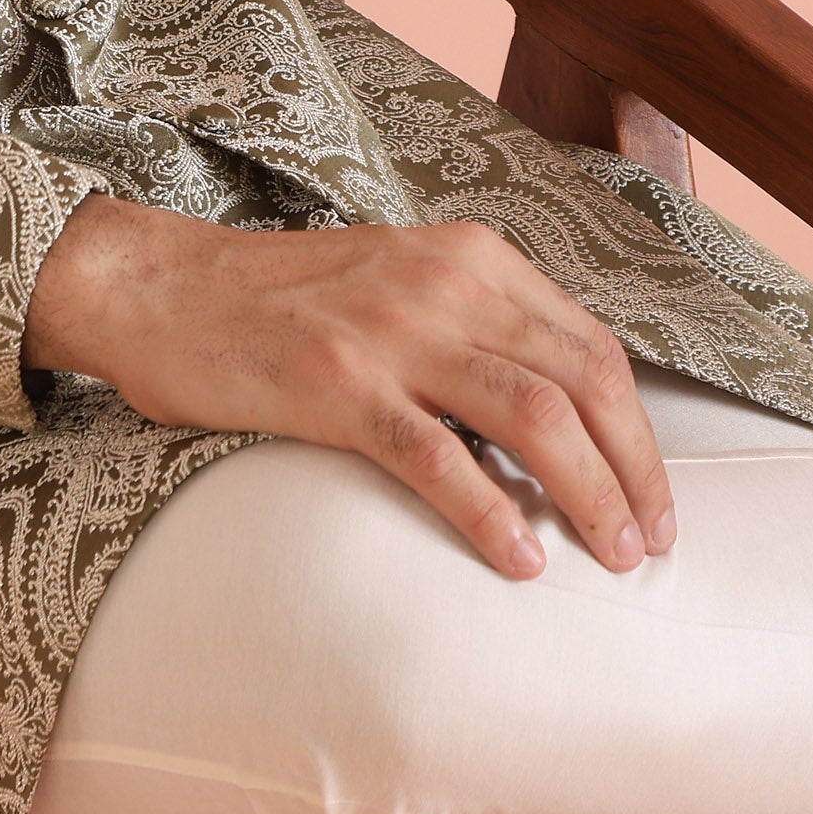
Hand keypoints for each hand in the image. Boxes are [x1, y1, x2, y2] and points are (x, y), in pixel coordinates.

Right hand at [23, 195, 674, 579]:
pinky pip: (436, 455)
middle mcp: (441, 283)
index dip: (638, 430)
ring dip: (588, 494)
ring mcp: (386, 330)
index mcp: (466, 256)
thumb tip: (560, 420)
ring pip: (530, 414)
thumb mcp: (396, 280)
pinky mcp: (332, 384)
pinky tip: (517, 557)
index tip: (653, 496)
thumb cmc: (277, 299)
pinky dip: (489, 512)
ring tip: (608, 556)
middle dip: (634, 470)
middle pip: (581, 378)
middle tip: (648, 544)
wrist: (159, 287)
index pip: (591, 343)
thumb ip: (474, 325)